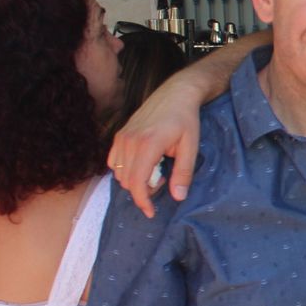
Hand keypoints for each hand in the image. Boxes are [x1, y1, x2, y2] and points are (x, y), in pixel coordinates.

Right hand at [107, 78, 203, 218]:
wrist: (176, 93)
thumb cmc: (186, 120)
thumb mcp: (191, 147)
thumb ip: (183, 173)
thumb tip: (178, 197)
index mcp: (148, 145)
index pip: (137, 182)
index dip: (142, 201)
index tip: (151, 212)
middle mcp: (130, 141)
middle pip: (126, 181)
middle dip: (142, 191)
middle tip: (162, 184)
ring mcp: (122, 137)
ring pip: (119, 173)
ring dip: (134, 180)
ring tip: (156, 172)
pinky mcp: (119, 134)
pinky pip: (114, 161)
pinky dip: (125, 170)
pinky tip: (143, 165)